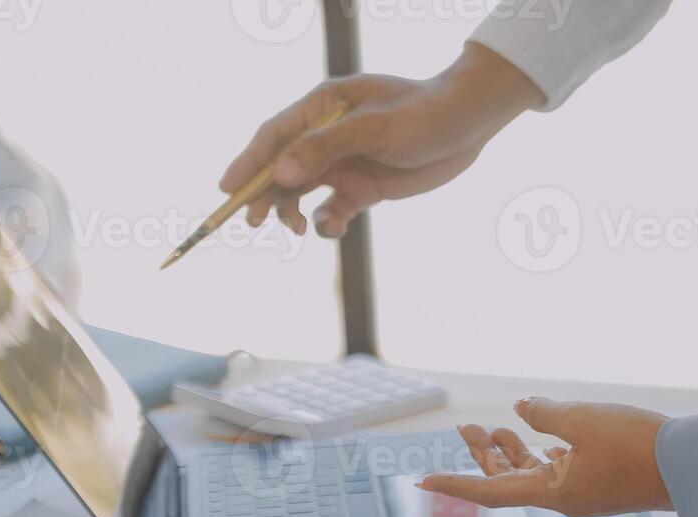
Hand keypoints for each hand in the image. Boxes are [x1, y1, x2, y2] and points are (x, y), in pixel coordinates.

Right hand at [221, 42, 542, 237]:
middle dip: (265, 195)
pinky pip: (333, 210)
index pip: (274, 136)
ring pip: (303, 192)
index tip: (228, 190)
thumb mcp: (375, 127)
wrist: (469, 126)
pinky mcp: (364, 188)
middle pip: (282, 168)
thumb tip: (281, 174)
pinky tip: (333, 228)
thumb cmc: (423, 114)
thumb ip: (326, 148)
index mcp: (322, 107)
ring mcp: (345, 163)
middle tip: (253, 223)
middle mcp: (327, 135)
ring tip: (291, 228)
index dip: (248, 163)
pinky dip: (326, 223)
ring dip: (291, 212)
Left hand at [418, 398, 672, 516]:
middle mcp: (564, 499)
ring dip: (511, 453)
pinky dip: (542, 452)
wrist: (689, 467)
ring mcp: (584, 492)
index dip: (455, 485)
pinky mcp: (602, 482)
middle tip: (464, 430)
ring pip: (535, 475)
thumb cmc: (637, 446)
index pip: (491, 492)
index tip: (423, 482)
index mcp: (554, 493)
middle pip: (510, 481)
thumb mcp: (584, 420)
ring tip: (492, 429)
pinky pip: (560, 470)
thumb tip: (522, 409)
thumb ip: (546, 414)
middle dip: (484, 456)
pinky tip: (540, 432)